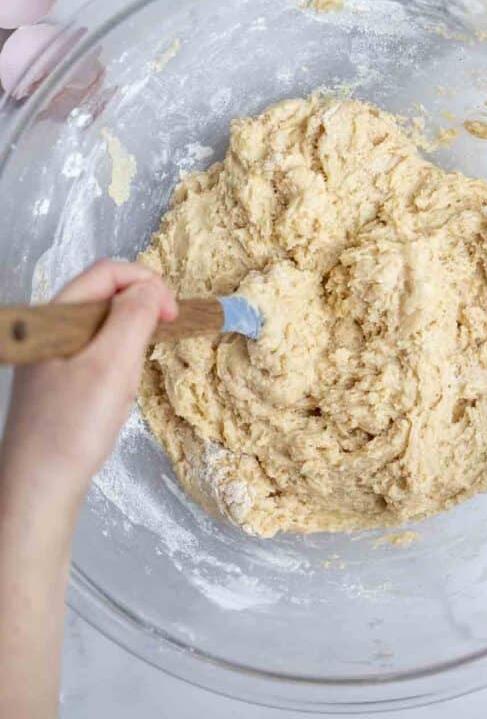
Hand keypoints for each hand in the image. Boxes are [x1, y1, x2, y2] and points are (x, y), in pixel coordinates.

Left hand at [1, 259, 176, 505]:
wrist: (37, 491)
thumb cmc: (73, 428)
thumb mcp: (113, 365)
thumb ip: (134, 316)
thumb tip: (151, 287)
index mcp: (54, 317)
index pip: (106, 272)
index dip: (146, 283)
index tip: (172, 314)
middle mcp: (48, 330)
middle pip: (104, 296)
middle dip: (140, 313)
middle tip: (157, 345)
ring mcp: (49, 358)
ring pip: (102, 328)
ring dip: (129, 342)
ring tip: (131, 380)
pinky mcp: (55, 384)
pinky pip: (94, 355)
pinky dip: (116, 365)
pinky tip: (116, 396)